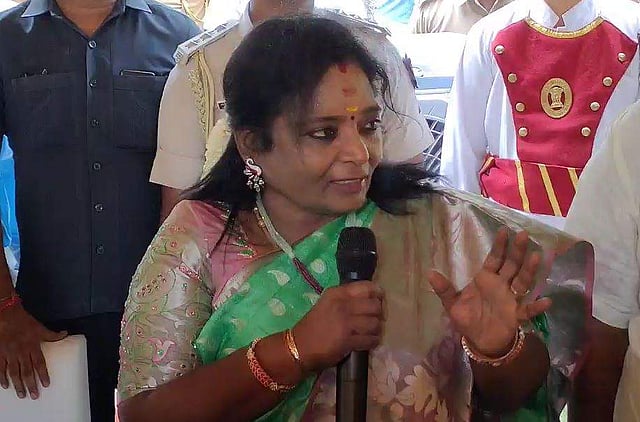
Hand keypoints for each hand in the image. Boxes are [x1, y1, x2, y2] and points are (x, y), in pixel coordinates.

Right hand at [0, 304, 66, 398]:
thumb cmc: (24, 322)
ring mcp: (9, 354)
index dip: (43, 375)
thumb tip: (65, 334)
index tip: (46, 385)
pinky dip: (2, 378)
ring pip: (14, 373)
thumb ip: (52, 335)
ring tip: (22, 395)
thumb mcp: (40, 328)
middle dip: (31, 385)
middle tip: (34, 396)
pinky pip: (0, 368)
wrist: (6, 315)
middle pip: (27, 372)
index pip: (39, 364)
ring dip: (18, 385)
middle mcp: (22, 352)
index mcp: (33, 347)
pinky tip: (5, 386)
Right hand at [292, 281, 383, 371]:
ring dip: (377, 328)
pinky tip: (369, 341)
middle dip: (378, 313)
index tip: (379, 299)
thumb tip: (368, 298)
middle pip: (374, 306)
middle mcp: (343, 305)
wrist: (299, 346)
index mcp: (337, 293)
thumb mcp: (326, 303)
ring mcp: (346, 323)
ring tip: (372, 331)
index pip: (366, 287)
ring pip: (375, 323)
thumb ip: (345, 298)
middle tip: (376, 318)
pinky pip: (370, 339)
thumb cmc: (313, 324)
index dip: (377, 293)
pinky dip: (373, 341)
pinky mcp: (348, 341)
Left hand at [428, 229, 550, 356]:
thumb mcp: (453, 304)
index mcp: (486, 279)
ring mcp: (511, 299)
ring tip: (536, 257)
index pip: (494, 259)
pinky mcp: (517, 314)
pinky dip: (537, 306)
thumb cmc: (468, 319)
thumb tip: (429, 273)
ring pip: (523, 281)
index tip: (504, 230)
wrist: (480, 341)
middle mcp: (501, 285)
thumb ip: (444, 289)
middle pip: (512, 265)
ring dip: (529, 270)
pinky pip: (528, 309)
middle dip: (518, 251)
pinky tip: (547, 300)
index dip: (500, 246)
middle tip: (524, 235)